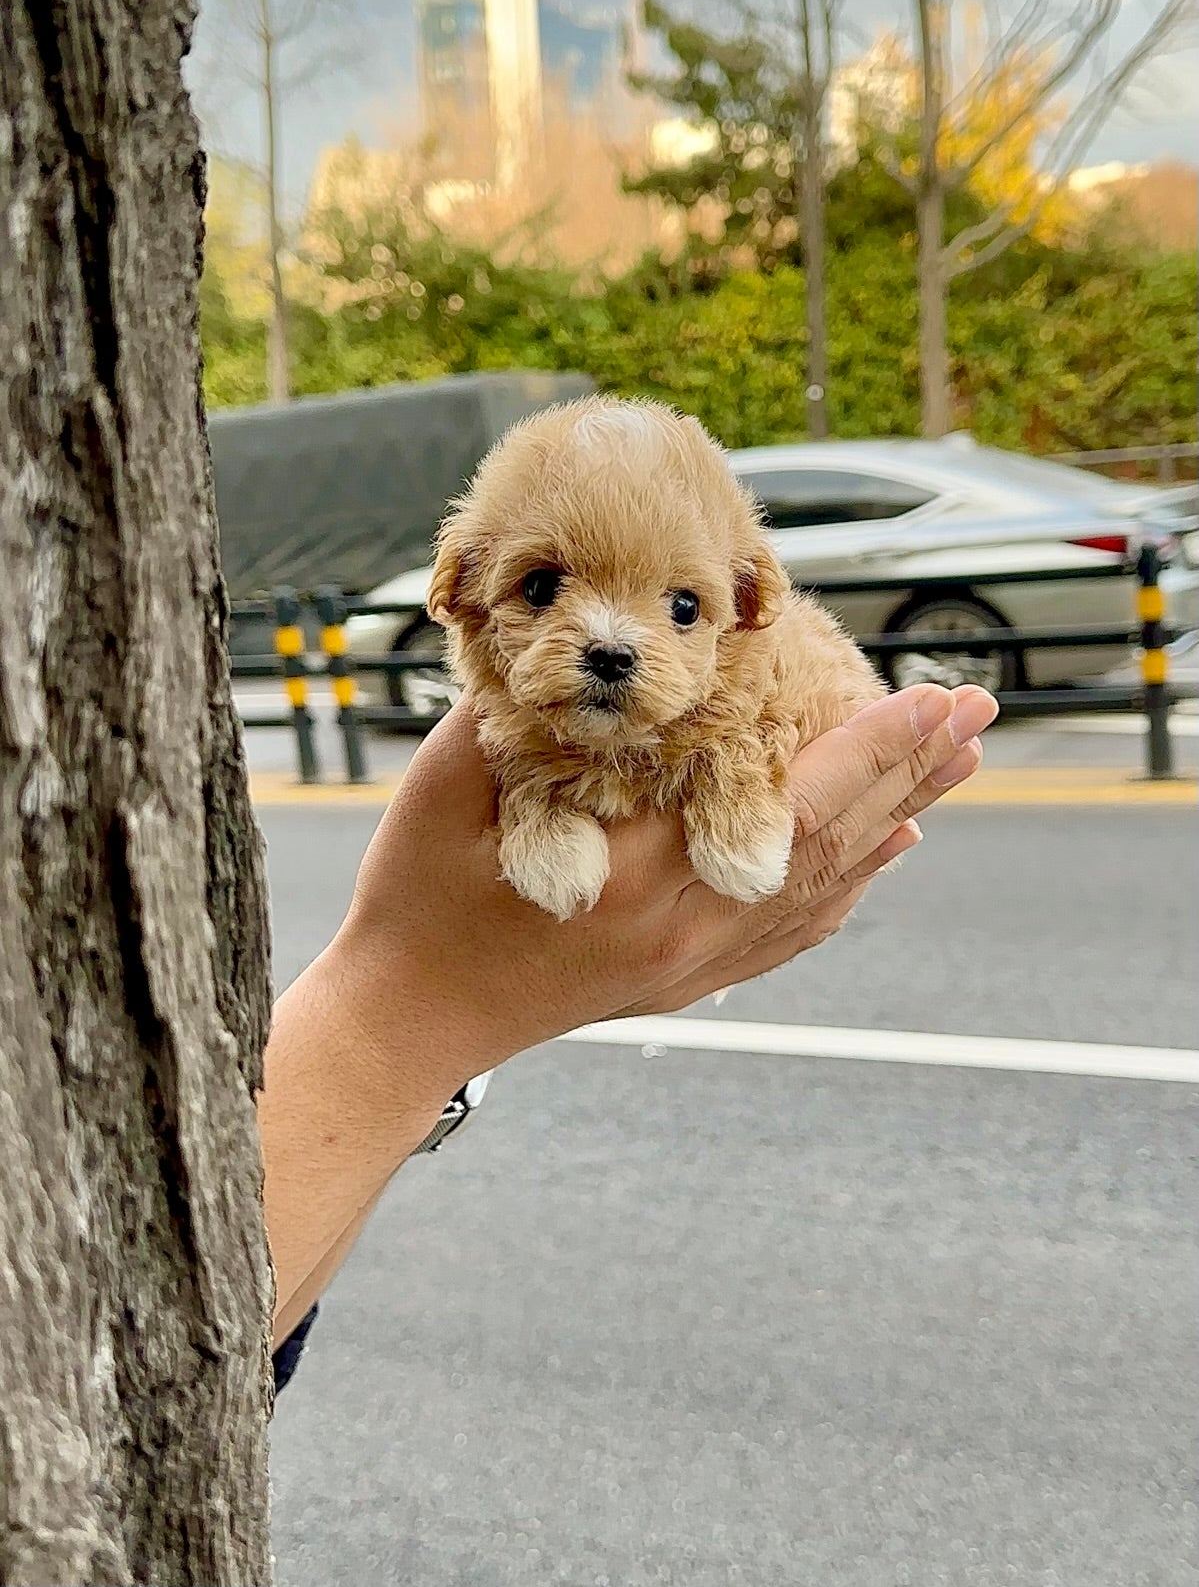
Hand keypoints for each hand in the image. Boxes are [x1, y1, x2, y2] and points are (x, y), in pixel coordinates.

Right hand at [333, 682, 996, 1098]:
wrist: (407, 1023)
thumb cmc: (418, 901)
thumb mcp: (450, 791)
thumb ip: (525, 721)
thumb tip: (592, 656)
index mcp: (638, 882)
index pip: (787, 806)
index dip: (868, 748)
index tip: (934, 695)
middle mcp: (686, 933)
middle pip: (831, 848)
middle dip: (911, 771)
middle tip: (979, 712)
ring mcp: (694, 968)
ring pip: (824, 890)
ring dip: (894, 818)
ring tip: (955, 764)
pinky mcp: (686, 981)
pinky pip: (793, 930)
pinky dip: (849, 881)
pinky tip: (885, 846)